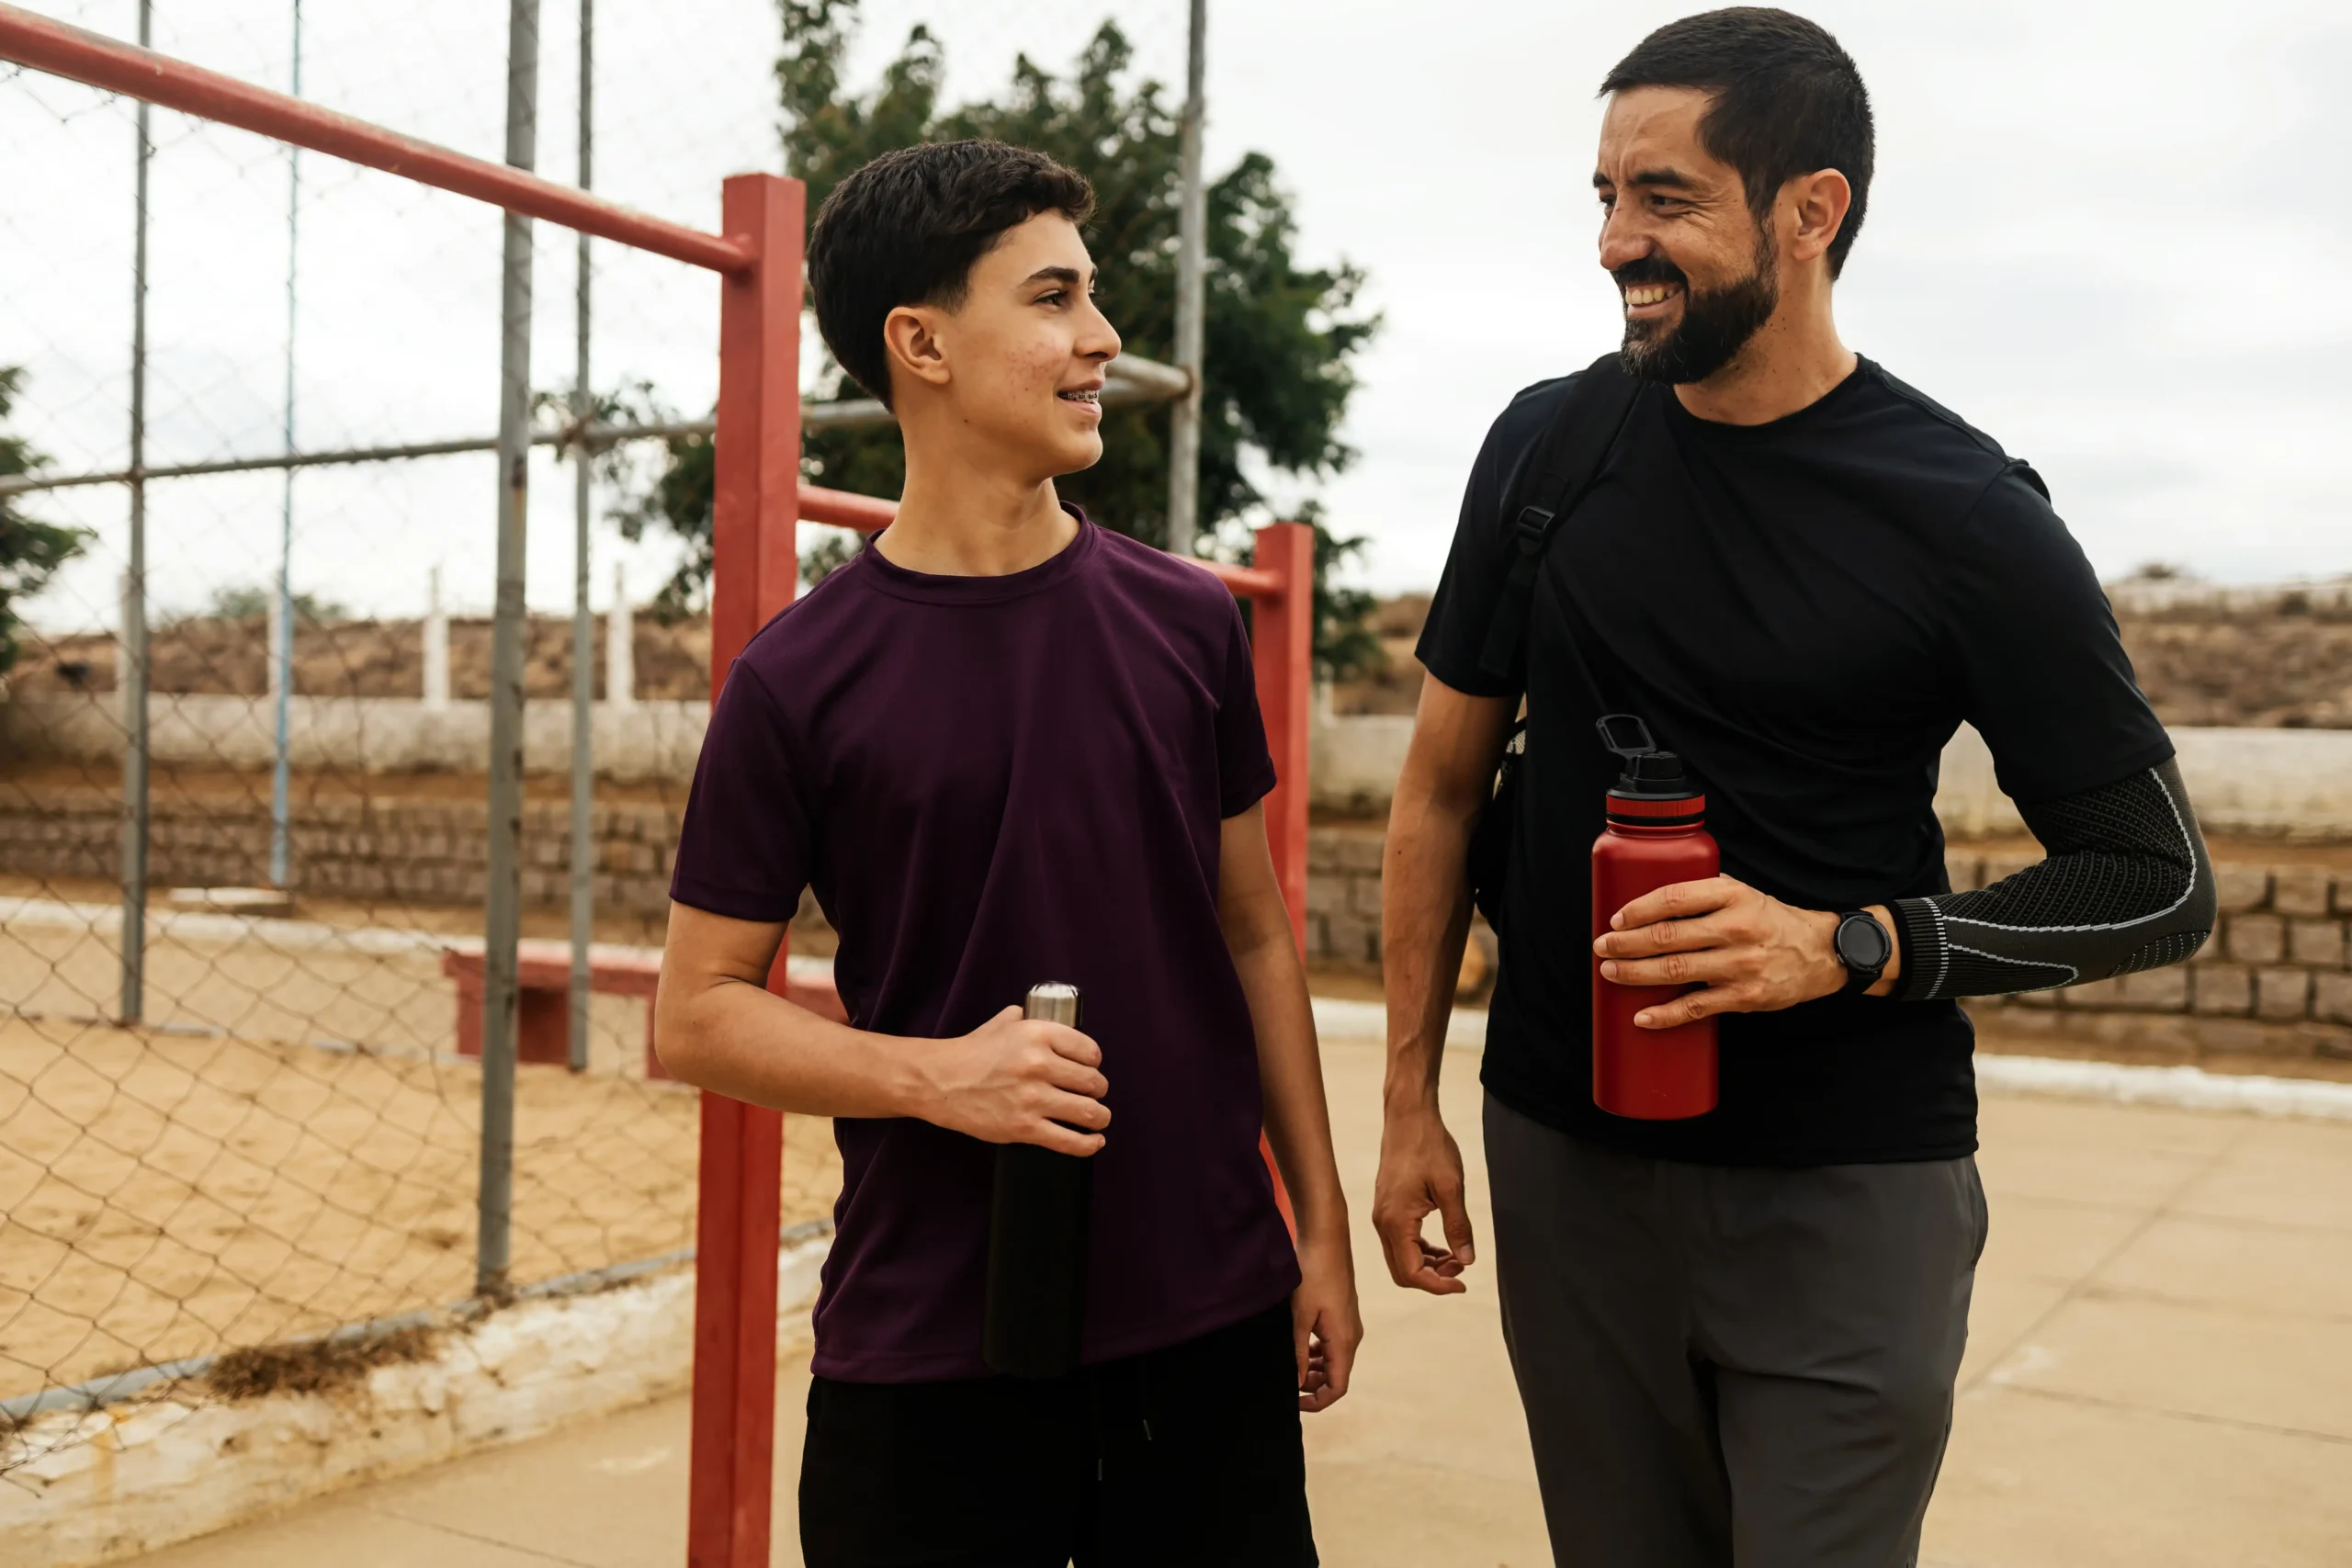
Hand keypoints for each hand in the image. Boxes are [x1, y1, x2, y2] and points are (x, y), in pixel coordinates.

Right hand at [916, 1006, 1108, 1154]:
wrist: (940, 1082)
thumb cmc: (972, 1052)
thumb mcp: (1004, 1022)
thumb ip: (1032, 1019)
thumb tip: (1056, 1021)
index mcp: (1038, 1034)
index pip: (1090, 1051)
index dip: (1094, 1061)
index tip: (1091, 1067)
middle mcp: (1039, 1065)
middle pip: (1093, 1082)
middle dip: (1098, 1090)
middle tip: (1094, 1093)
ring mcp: (1032, 1099)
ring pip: (1088, 1112)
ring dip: (1100, 1116)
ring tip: (1099, 1117)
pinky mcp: (1024, 1128)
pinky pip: (1068, 1141)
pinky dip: (1089, 1144)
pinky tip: (1095, 1141)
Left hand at [1291, 1230, 1361, 1412]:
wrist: (1326, 1238)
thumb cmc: (1313, 1275)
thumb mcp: (1299, 1317)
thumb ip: (1297, 1352)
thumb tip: (1295, 1382)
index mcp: (1344, 1341)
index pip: (1337, 1387)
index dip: (1317, 1401)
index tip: (1293, 1402)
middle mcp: (1351, 1336)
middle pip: (1336, 1375)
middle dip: (1312, 1385)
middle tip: (1285, 1380)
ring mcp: (1348, 1324)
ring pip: (1333, 1359)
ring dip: (1313, 1367)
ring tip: (1288, 1364)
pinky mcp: (1341, 1313)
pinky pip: (1331, 1343)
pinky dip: (1315, 1351)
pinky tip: (1297, 1344)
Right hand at [1371, 1105, 1475, 1294]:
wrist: (1408, 1117)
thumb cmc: (1429, 1146)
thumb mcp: (1451, 1187)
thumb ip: (1458, 1227)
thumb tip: (1467, 1261)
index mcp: (1395, 1221)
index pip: (1412, 1273)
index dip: (1438, 1285)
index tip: (1464, 1282)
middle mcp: (1382, 1223)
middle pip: (1402, 1272)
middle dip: (1433, 1278)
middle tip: (1462, 1269)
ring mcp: (1382, 1215)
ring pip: (1401, 1258)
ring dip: (1428, 1265)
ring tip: (1457, 1257)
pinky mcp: (1387, 1207)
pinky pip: (1401, 1242)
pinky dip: (1421, 1250)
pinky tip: (1443, 1244)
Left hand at [1593, 876, 1894, 1027]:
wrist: (1820, 954)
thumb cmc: (1770, 921)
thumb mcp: (1742, 894)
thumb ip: (1702, 894)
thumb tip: (1647, 902)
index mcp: (1732, 896)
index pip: (1675, 898)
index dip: (1639, 909)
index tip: (1616, 918)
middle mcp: (1736, 928)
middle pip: (1668, 936)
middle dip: (1627, 943)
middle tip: (1602, 946)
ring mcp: (1740, 965)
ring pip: (1676, 970)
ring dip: (1636, 973)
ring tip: (1610, 972)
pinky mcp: (1744, 997)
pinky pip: (1696, 1008)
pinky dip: (1666, 1014)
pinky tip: (1642, 1016)